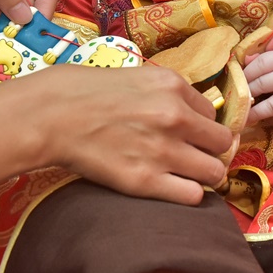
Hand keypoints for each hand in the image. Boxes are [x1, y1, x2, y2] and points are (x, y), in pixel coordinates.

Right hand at [5, 65, 233, 204]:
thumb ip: (166, 94)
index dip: (203, 127)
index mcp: (173, 86)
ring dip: (203, 175)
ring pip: (213, 172)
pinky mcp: (145, 181)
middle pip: (222, 143)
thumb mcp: (136, 76)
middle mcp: (175, 117)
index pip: (212, 114)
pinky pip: (192, 196)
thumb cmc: (84, 92)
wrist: (50, 115)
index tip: (193, 135)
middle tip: (196, 157)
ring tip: (186, 176)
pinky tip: (172, 188)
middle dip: (212, 151)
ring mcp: (162, 150)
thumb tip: (190, 114)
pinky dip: (188, 194)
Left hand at [244, 40, 272, 125]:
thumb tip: (245, 59)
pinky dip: (269, 121)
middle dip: (245, 92)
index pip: (259, 65)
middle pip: (260, 85)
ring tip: (243, 116)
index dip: (245, 72)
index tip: (237, 78)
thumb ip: (267, 54)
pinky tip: (260, 120)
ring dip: (253, 112)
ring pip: (269, 107)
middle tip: (236, 97)